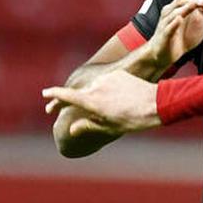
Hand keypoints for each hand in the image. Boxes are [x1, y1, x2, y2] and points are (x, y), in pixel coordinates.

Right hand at [42, 70, 161, 133]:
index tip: (45, 94)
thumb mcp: (110, 127)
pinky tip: (124, 97)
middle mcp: (96, 87)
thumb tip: (71, 129)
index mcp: (91, 101)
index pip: (66, 96)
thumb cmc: (134, 120)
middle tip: (98, 112)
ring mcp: (107, 78)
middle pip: (83, 94)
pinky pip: (109, 81)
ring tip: (118, 107)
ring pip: (97, 87)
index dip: (54, 95)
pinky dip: (112, 88)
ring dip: (101, 95)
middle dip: (85, 102)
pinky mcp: (118, 73)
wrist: (156, 103)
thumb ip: (89, 126)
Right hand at [146, 0, 202, 67]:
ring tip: (196, 3)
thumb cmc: (184, 34)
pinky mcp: (165, 35)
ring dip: (186, 7)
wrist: (166, 54)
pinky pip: (168, 28)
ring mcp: (167, 22)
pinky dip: (174, 23)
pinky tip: (179, 19)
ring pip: (175, 11)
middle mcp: (171, 11)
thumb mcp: (200, 19)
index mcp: (179, 5)